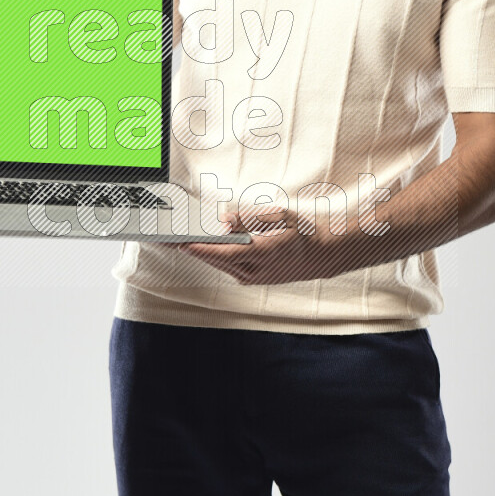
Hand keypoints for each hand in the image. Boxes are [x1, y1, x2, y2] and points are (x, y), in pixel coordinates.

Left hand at [163, 204, 340, 285]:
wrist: (325, 253)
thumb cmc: (304, 231)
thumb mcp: (279, 216)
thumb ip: (249, 219)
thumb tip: (224, 220)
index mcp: (263, 254)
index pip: (223, 253)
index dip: (199, 249)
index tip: (179, 243)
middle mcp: (256, 270)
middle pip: (216, 260)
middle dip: (192, 248)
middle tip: (169, 236)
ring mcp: (255, 277)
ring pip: (220, 265)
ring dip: (203, 253)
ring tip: (179, 239)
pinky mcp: (254, 278)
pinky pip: (229, 267)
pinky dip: (216, 257)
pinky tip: (205, 246)